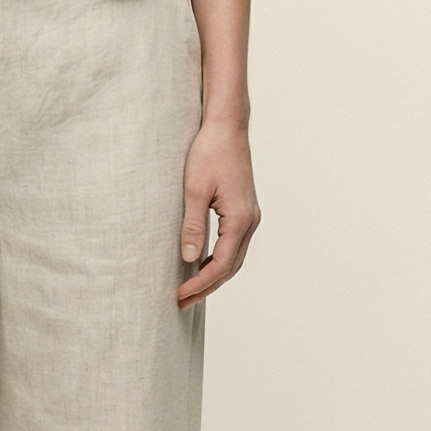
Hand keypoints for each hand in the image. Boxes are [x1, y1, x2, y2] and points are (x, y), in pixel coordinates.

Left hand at [177, 119, 258, 305]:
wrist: (227, 127)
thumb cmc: (209, 153)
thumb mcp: (194, 190)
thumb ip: (192, 226)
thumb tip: (189, 259)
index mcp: (240, 219)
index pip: (221, 264)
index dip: (200, 283)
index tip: (179, 294)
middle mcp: (251, 221)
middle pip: (231, 267)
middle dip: (206, 287)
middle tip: (181, 302)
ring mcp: (250, 216)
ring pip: (234, 258)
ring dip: (213, 276)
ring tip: (189, 290)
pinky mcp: (245, 210)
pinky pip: (234, 245)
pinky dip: (219, 260)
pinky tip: (201, 264)